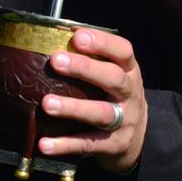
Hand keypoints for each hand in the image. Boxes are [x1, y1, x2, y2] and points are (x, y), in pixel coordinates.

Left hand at [39, 29, 146, 173]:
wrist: (136, 138)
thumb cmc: (114, 97)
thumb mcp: (113, 75)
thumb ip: (92, 59)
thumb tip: (56, 35)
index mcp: (130, 71)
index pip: (123, 51)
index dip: (102, 42)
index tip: (77, 36)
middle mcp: (130, 94)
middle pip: (114, 79)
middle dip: (85, 68)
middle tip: (56, 61)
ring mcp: (125, 121)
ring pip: (102, 113)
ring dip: (73, 108)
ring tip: (47, 104)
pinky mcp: (115, 145)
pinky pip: (89, 144)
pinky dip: (66, 144)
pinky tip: (45, 144)